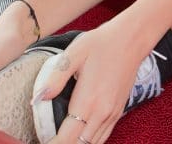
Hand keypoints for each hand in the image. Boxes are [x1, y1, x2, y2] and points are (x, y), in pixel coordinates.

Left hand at [35, 22, 146, 143]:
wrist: (132, 39)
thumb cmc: (102, 43)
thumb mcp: (74, 53)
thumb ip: (55, 77)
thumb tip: (38, 98)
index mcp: (89, 101)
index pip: (66, 138)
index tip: (40, 140)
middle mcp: (102, 113)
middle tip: (46, 138)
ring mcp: (112, 114)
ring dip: (75, 143)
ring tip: (58, 138)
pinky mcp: (118, 111)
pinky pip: (102, 137)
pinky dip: (88, 141)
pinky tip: (77, 135)